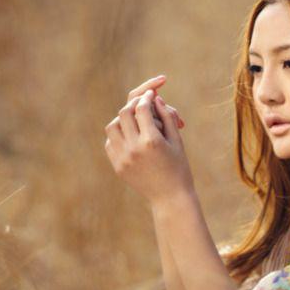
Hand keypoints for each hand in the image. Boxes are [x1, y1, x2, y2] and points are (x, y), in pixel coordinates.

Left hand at [104, 76, 191, 203]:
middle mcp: (134, 148)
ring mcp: (123, 158)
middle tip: (143, 102)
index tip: (152, 92)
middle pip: (125, 113)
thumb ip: (167, 116)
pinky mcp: (117, 166)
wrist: (170, 198)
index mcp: (152, 141)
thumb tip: (154, 98)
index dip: (147, 96)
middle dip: (134, 104)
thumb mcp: (177, 140)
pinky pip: (110, 142)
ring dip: (123, 118)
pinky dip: (118, 134)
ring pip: (112, 126)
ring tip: (135, 118)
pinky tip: (131, 136)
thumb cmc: (179, 168)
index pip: (142, 108)